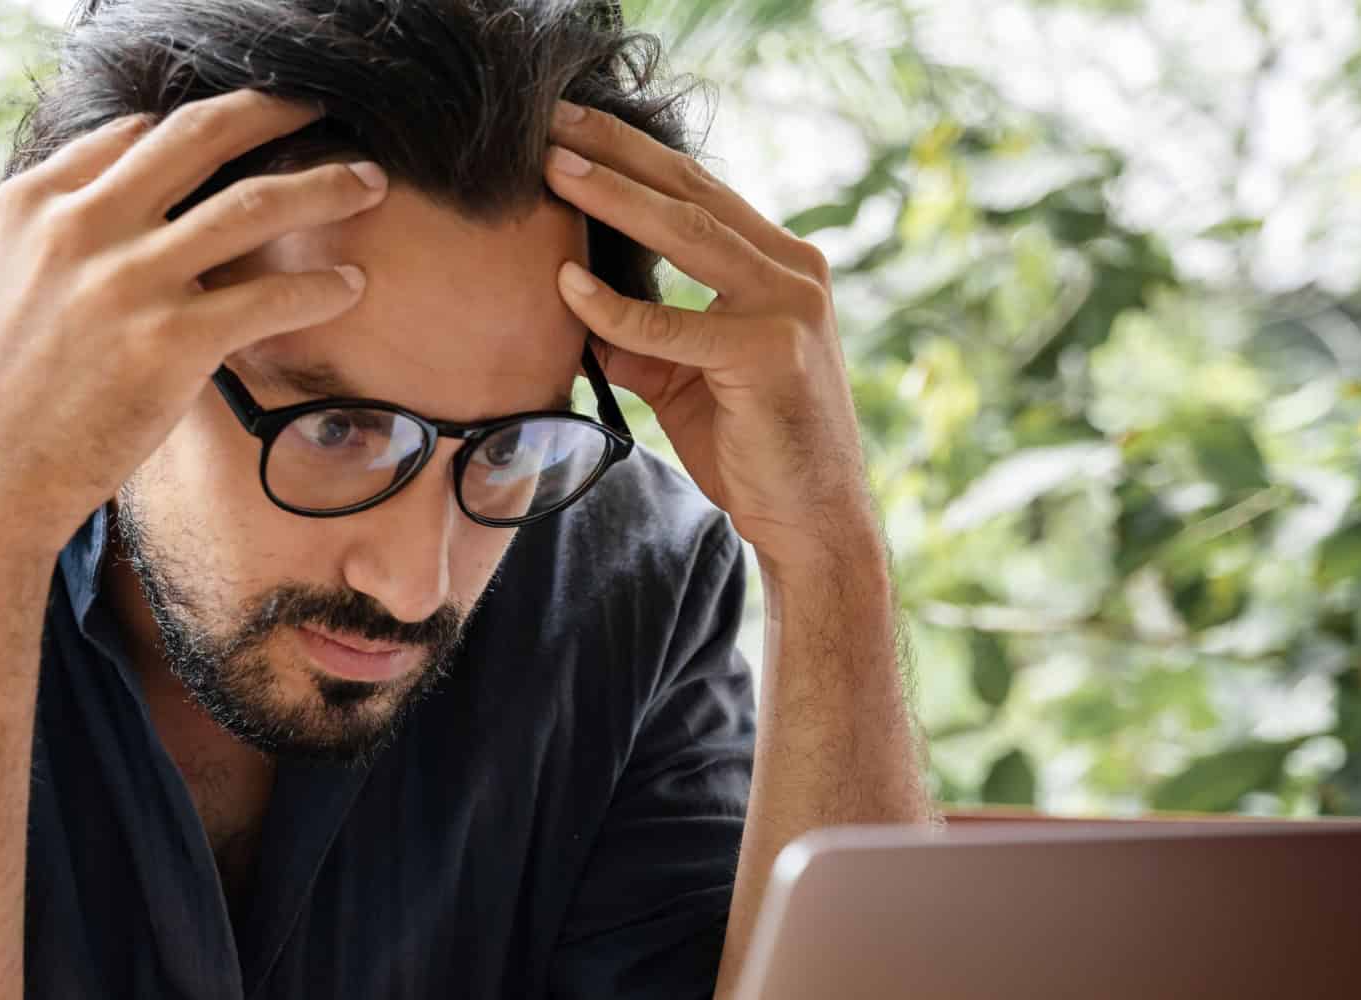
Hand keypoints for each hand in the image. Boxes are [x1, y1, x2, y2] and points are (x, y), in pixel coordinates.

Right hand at [0, 91, 384, 547]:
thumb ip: (53, 230)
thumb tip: (119, 182)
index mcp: (32, 203)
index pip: (133, 133)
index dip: (198, 125)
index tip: (244, 125)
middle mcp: (81, 225)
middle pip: (200, 136)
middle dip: (275, 112)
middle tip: (320, 110)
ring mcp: (129, 281)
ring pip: (253, 204)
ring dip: (324, 184)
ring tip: (369, 182)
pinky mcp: (171, 344)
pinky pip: (269, 295)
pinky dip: (320, 285)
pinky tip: (350, 285)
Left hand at [542, 101, 879, 586]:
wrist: (809, 518)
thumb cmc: (750, 447)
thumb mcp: (683, 379)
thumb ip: (640, 337)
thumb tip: (573, 308)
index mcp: (778, 263)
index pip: (696, 191)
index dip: (632, 155)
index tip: (570, 129)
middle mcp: (793, 270)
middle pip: (691, 191)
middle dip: (617, 152)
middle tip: (551, 121)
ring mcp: (789, 306)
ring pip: (688, 234)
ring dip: (615, 197)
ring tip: (554, 168)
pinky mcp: (772, 352)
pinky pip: (675, 323)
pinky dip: (615, 307)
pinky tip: (567, 285)